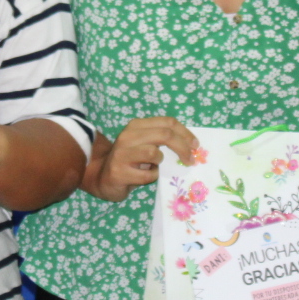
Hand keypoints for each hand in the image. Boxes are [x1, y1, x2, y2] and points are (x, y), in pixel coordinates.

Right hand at [85, 117, 200, 201]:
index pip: (168, 122)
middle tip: (190, 160)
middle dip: (182, 147)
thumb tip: (191, 145)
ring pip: (154, 153)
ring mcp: (122, 154)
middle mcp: (128, 136)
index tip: (195, 145)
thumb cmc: (130, 160)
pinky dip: (152, 177)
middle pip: (165, 135)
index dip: (185, 133)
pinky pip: (147, 175)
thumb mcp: (144, 144)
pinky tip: (145, 177)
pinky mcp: (119, 172)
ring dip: (160, 163)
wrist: (103, 177)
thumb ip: (161, 139)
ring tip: (155, 167)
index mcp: (136, 125)